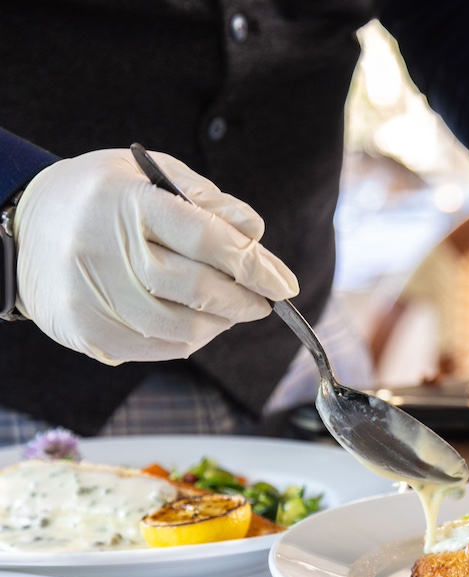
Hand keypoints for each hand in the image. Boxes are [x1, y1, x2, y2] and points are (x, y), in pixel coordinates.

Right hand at [13, 148, 297, 364]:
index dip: (253, 265)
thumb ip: (209, 202)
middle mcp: (102, 247)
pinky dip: (190, 340)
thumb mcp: (154, 176)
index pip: (206, 238)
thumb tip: (254, 231)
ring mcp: (90, 293)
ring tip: (232, 310)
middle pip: (195, 289)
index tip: (284, 283)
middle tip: (266, 300)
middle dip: (243, 299)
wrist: (25, 228)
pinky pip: (157, 348)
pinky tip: (199, 323)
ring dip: (220, 324)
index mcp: (127, 200)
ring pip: (180, 327)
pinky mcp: (85, 329)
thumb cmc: (105, 197)